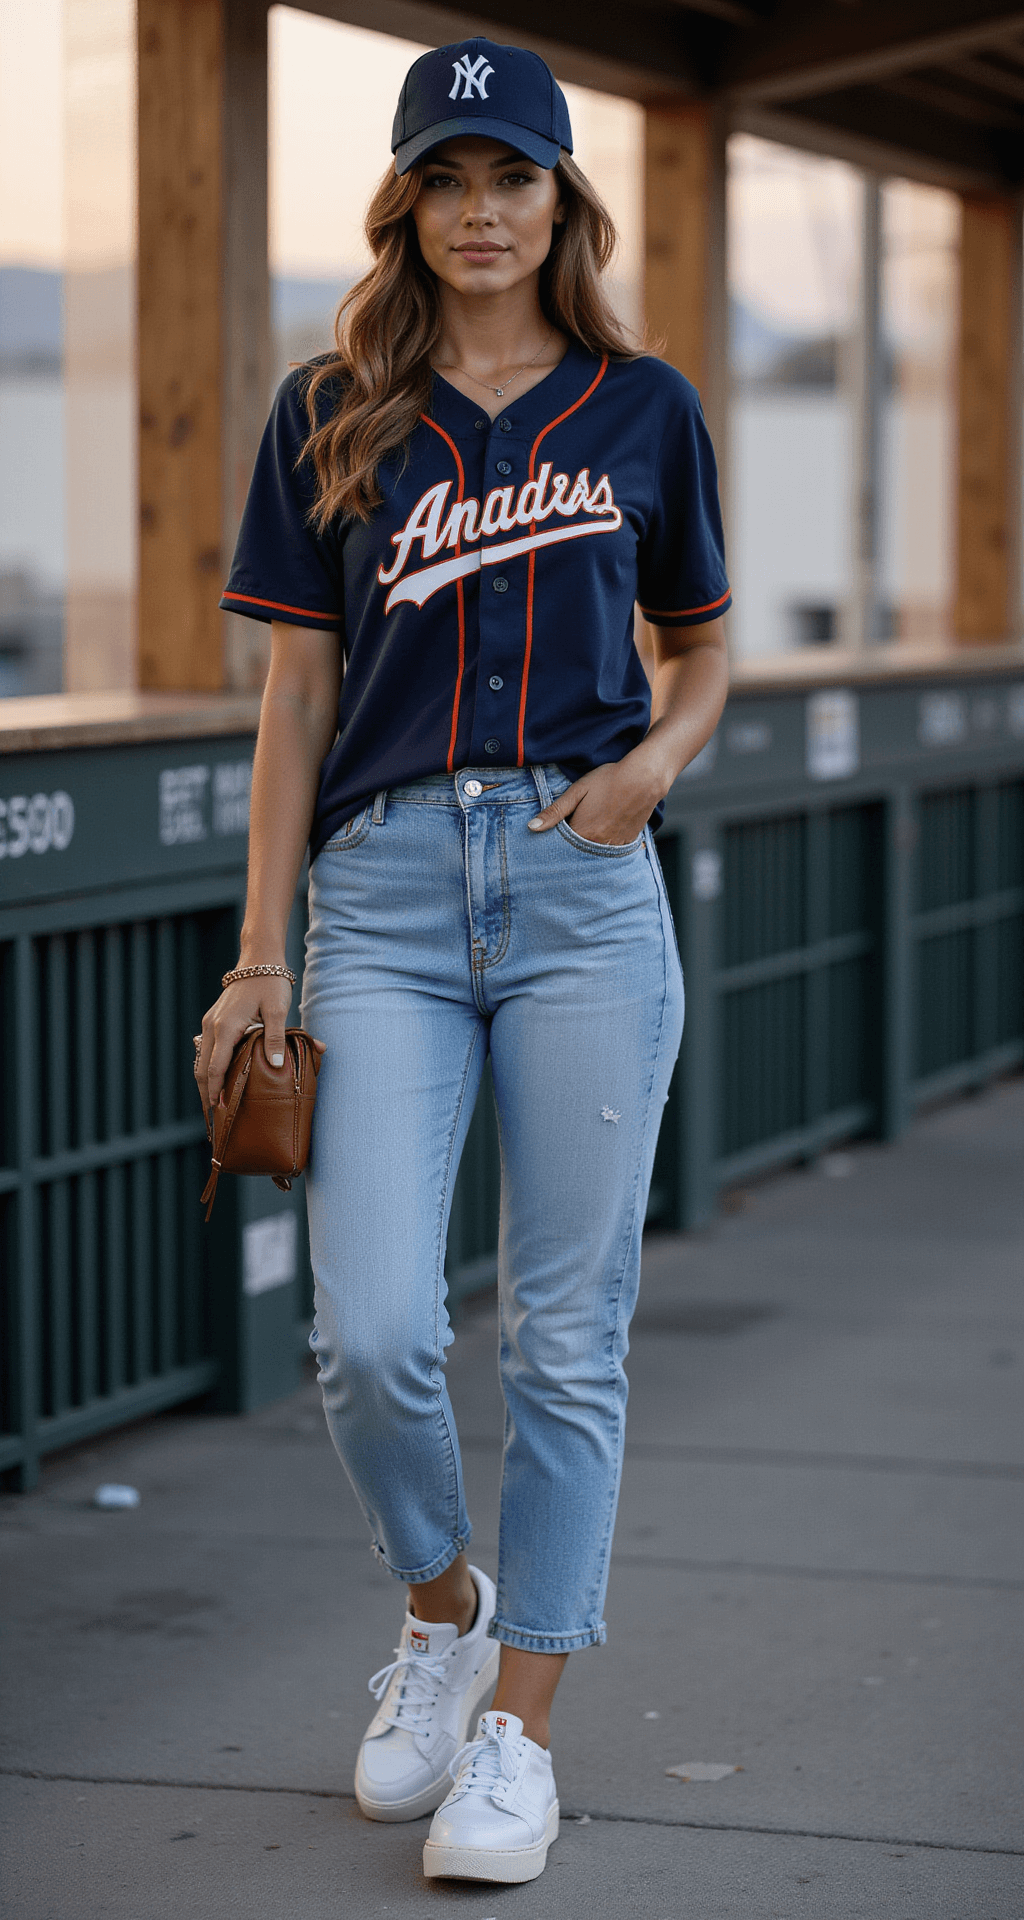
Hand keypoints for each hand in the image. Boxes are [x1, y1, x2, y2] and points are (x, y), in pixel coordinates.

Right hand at [194, 975, 323, 1113]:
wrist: (259, 960)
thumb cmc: (270, 985)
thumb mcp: (278, 1011)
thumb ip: (276, 1039)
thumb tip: (275, 1066)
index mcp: (226, 1027)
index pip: (215, 1068)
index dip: (216, 1091)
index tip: (219, 1111)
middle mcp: (212, 1027)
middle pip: (202, 1069)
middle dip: (206, 1094)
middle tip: (213, 1117)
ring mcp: (210, 1023)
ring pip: (201, 1060)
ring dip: (206, 1082)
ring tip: (213, 1104)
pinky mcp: (213, 1021)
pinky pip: (206, 1050)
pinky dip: (208, 1068)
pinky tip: (218, 1080)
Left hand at [527, 758, 657, 845]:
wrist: (644, 779)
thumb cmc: (608, 780)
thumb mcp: (577, 791)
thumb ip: (555, 812)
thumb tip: (531, 827)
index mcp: (582, 833)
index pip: (560, 847)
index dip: (555, 841)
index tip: (551, 838)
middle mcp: (598, 844)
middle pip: (577, 853)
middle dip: (570, 848)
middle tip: (570, 835)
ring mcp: (614, 845)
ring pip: (594, 854)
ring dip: (587, 848)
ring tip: (589, 832)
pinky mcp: (627, 842)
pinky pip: (611, 852)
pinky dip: (604, 847)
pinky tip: (603, 834)